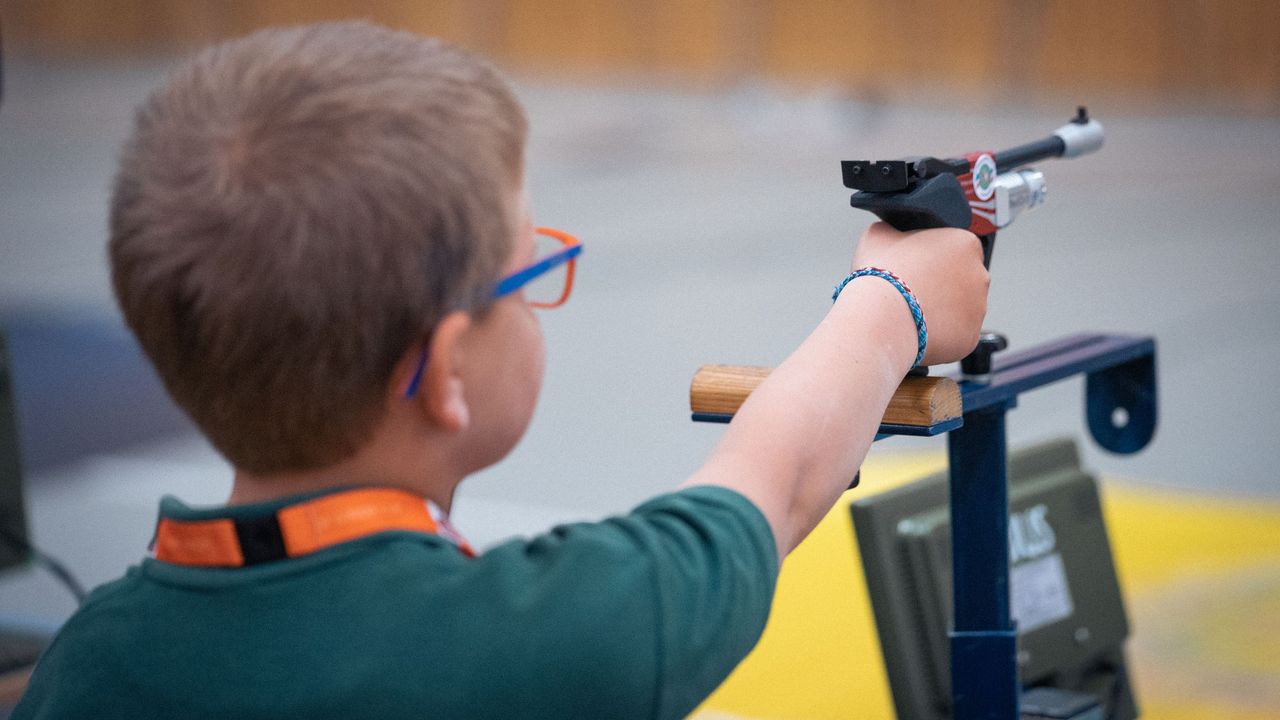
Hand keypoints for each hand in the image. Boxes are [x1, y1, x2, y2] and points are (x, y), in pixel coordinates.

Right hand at [851, 222, 988, 365]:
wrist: (879, 319)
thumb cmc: (880, 275)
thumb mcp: (878, 235)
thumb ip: (894, 230)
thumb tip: (892, 232)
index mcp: (965, 243)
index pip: (956, 248)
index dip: (933, 258)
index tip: (915, 269)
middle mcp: (980, 274)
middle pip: (961, 279)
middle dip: (941, 286)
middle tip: (911, 292)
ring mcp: (978, 309)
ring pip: (959, 309)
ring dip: (940, 311)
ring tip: (910, 314)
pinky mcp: (970, 338)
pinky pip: (955, 335)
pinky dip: (939, 335)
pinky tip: (916, 331)